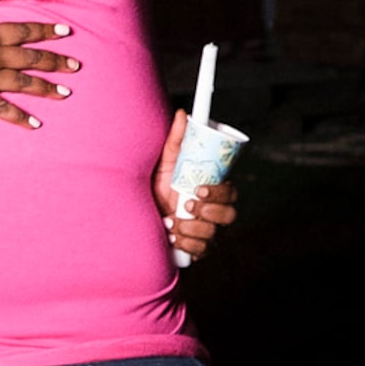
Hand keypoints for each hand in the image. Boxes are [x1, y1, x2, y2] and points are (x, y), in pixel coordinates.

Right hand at [0, 0, 79, 128]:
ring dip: (46, 88)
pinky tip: (35, 124)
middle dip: (55, 62)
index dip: (46, 32)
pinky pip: (3, 109)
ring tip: (65, 93)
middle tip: (75, 66)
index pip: (25, 32)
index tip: (66, 33)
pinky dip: (20, 117)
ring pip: (24, 84)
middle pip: (32, 59)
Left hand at [153, 109, 239, 260]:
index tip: (200, 188)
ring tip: (171, 223)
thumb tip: (182, 114)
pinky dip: (186, 245)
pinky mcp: (194, 250)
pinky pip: (201, 251)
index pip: (231, 192)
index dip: (221, 192)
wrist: (133, 216)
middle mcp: (212, 212)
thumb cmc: (154, 187)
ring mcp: (205, 232)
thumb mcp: (164, 163)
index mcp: (211, 191)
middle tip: (186, 204)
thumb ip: (174, 140)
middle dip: (209, 212)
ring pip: (213, 234)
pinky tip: (172, 238)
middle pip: (230, 215)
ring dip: (192, 228)